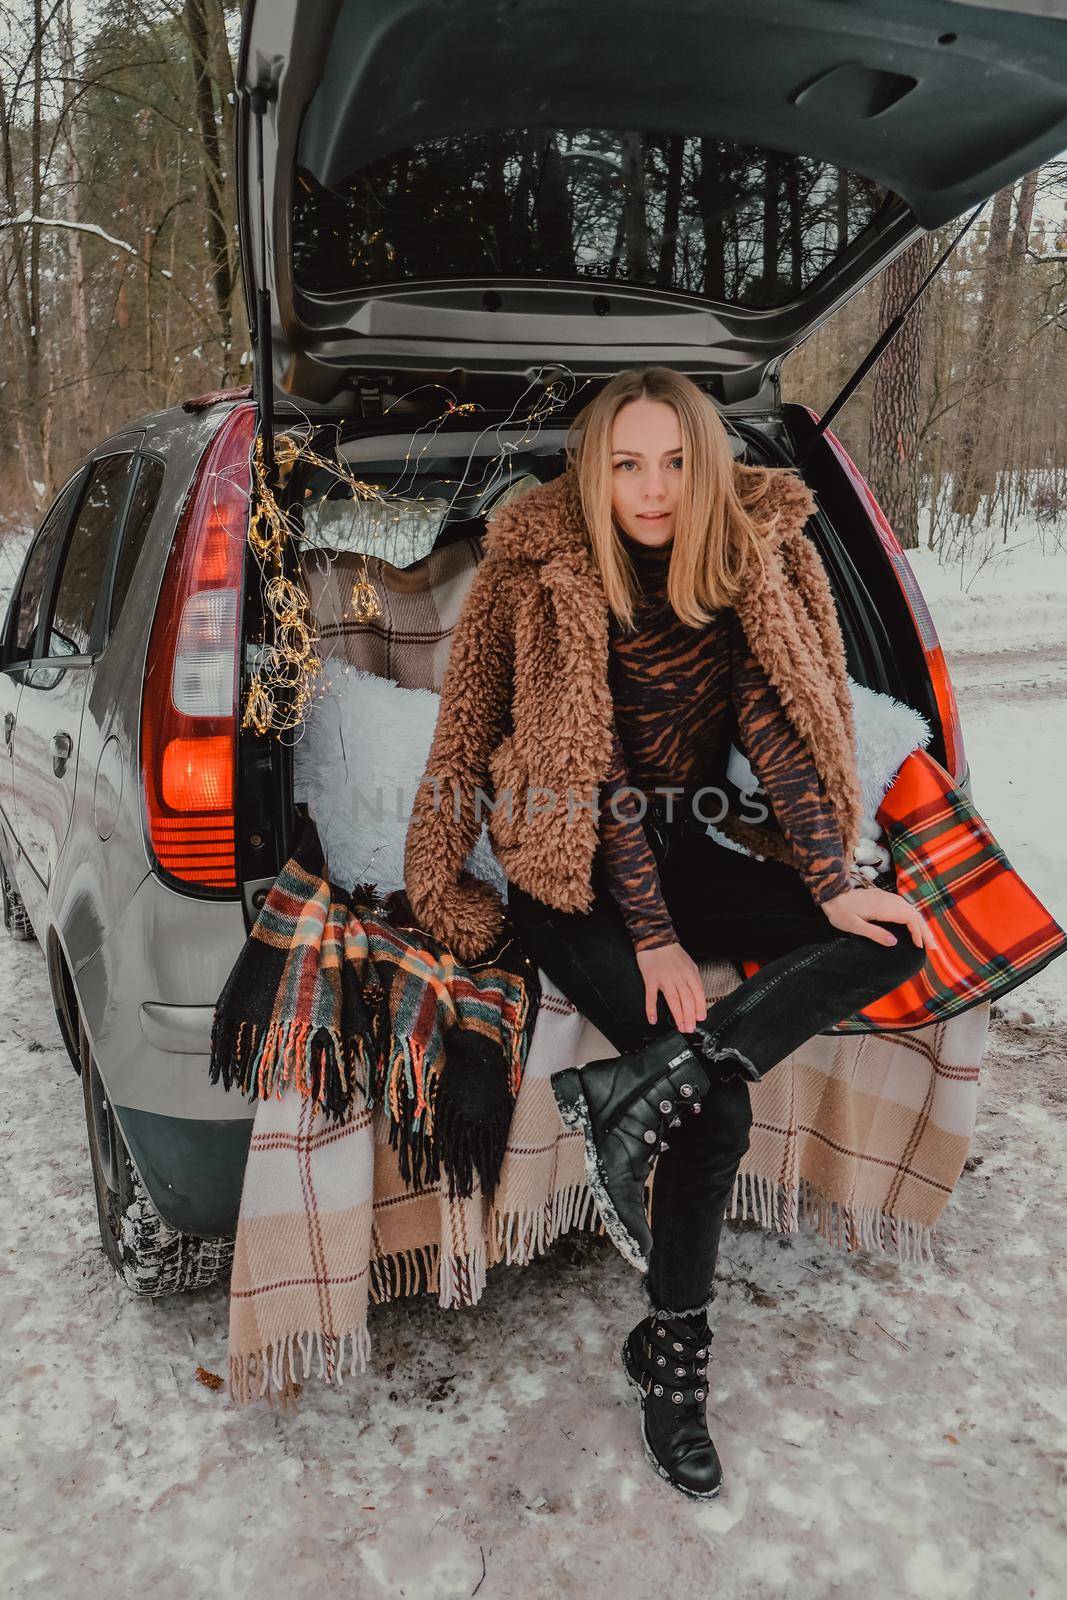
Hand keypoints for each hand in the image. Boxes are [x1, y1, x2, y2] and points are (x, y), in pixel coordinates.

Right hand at [635, 941, 708, 1033]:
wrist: (656, 939)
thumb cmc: (672, 952)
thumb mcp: (688, 964)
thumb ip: (692, 979)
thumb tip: (696, 996)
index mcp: (690, 973)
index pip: (698, 993)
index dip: (700, 1008)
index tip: (700, 1019)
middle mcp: (679, 976)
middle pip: (687, 999)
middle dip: (689, 1016)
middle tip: (689, 1028)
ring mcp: (664, 978)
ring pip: (673, 1000)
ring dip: (678, 1015)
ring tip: (680, 1027)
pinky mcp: (651, 979)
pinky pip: (651, 996)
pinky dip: (651, 1009)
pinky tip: (653, 1019)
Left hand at [820, 883, 937, 952]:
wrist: (831, 895)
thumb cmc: (840, 912)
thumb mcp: (853, 926)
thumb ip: (874, 933)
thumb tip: (894, 942)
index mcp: (882, 907)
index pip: (909, 917)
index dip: (917, 932)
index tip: (919, 946)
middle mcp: (888, 900)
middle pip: (914, 913)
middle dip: (925, 930)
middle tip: (934, 947)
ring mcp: (886, 897)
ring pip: (910, 909)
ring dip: (920, 924)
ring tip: (927, 939)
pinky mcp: (883, 897)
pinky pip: (904, 907)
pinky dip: (913, 918)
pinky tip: (914, 926)